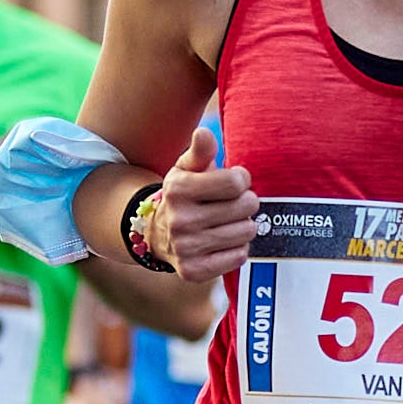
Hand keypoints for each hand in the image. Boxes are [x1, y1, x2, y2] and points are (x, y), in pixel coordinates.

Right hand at [151, 123, 260, 280]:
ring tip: (230, 222)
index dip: (241, 180)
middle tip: (236, 204)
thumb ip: (200, 150)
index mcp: (178, 189)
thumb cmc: (182, 196)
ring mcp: (186, 248)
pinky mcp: (193, 271)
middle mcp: (179, 219)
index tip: (235, 182)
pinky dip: (238, 249)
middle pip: (245, 207)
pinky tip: (225, 242)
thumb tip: (204, 133)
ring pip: (245, 232)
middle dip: (246, 203)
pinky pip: (239, 257)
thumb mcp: (186, 169)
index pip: (236, 182)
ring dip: (244, 226)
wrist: (156, 234)